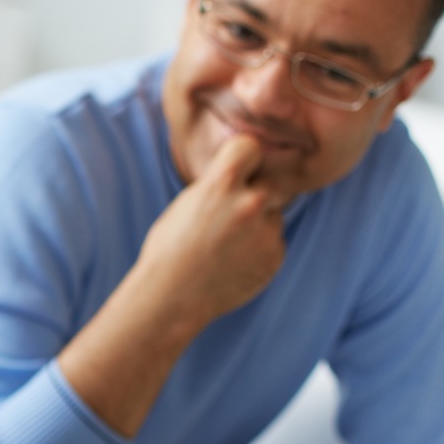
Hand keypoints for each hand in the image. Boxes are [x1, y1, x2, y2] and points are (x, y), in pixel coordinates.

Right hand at [59, 135, 287, 438]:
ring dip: (258, 225)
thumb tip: (242, 176)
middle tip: (231, 213)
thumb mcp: (186, 204)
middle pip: (269, 182)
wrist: (172, 297)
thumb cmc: (168, 250)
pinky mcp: (276, 256)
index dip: (245, 155)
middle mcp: (250, 203)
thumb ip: (217, 188)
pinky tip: (233, 262)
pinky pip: (273, 242)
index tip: (240, 166)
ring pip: (272, 215)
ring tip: (226, 246)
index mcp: (221, 185)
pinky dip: (259, 249)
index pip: (251, 146)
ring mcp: (266, 231)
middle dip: (255, 193)